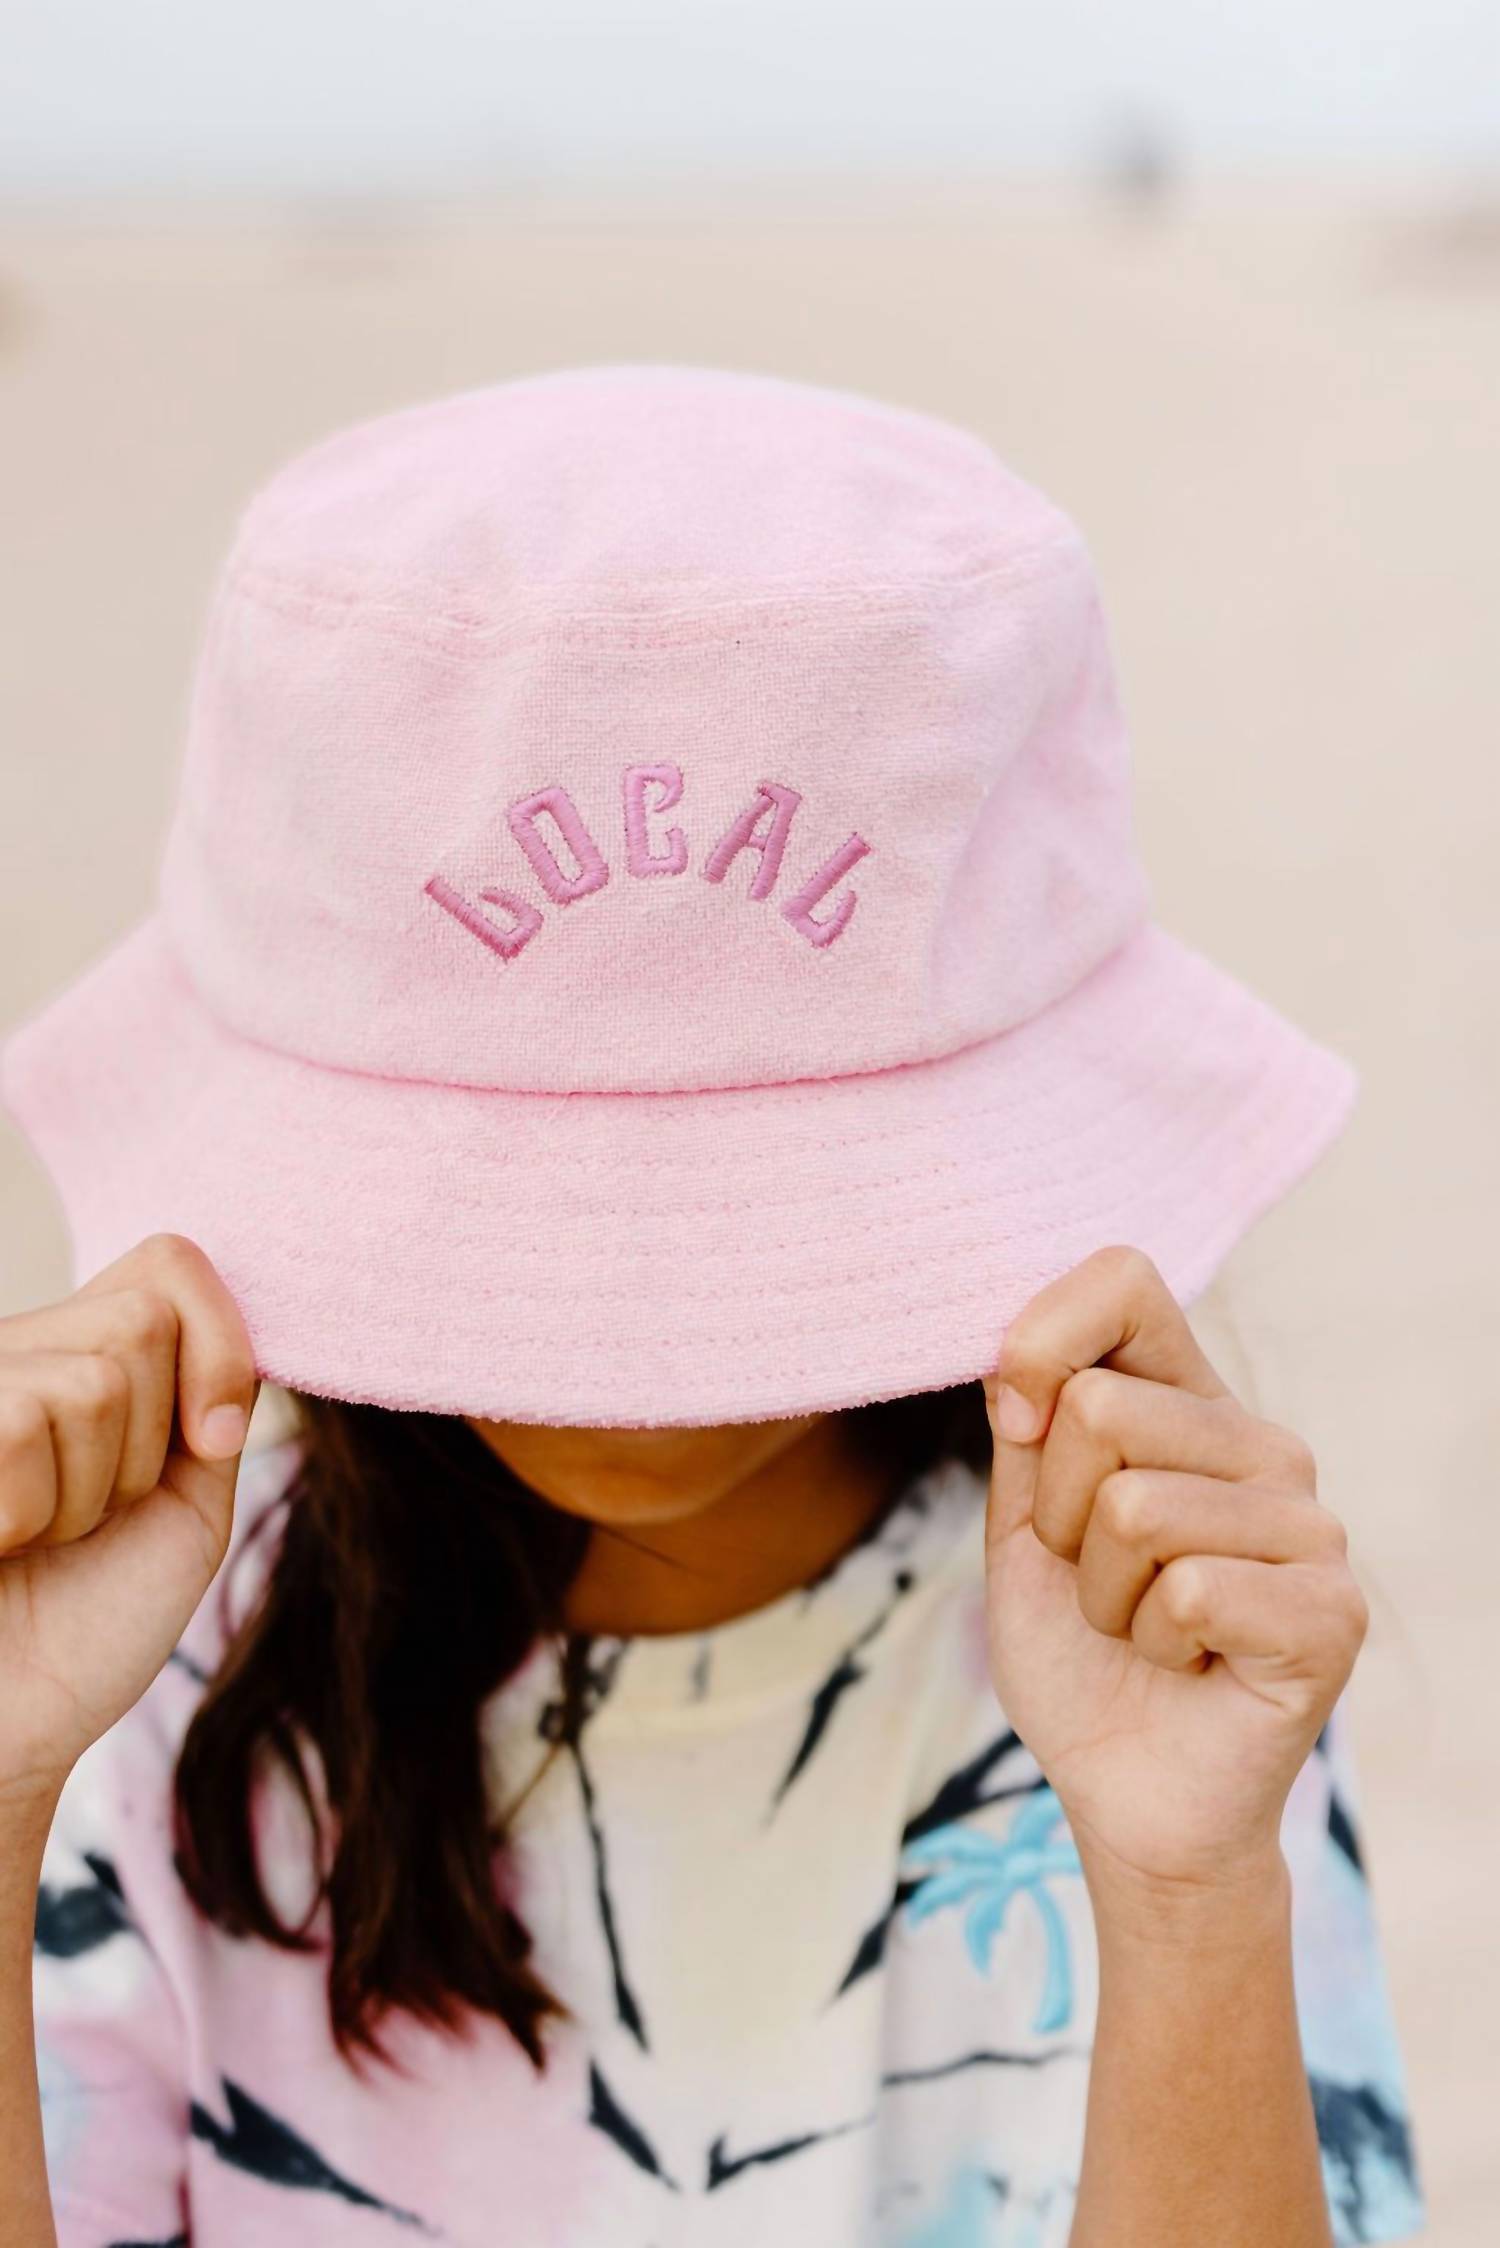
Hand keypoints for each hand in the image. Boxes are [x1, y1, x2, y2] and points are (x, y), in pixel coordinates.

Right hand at [0, 1233, 256, 1809]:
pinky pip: (23, 1423)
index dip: (216, 1346)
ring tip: (37, 1538)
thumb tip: (247, 1316)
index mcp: (78, 1355)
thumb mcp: (186, 1501)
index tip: (211, 1440)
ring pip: (93, 1379)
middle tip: (89, 1517)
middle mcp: (16, 1352)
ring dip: (88, 1489)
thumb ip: (212, 1401)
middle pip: (141, 1320)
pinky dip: (32, 1508)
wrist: (9, 1728)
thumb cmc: (89, 1627)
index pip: (166, 1261)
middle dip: (146, 1444)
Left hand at [983, 1245, 1366, 1905]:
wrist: (1127, 1796)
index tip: (1017, 1425)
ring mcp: (1310, 1528)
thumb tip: (1027, 1367)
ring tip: (1144, 1632)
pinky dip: (1150, 1645)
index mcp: (1188, 1402)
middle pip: (1099, 1411)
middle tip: (1098, 1583)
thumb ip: (1027, 1429)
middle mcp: (1262, 1447)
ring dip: (1102, 1598)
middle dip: (1057, 1522)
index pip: (1125, 1281)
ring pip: (1134, 1510)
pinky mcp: (1330, 1613)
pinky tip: (1188, 1667)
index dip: (1042, 1338)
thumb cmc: (1079, 1655)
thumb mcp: (1023, 1528)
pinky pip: (1187, 1591)